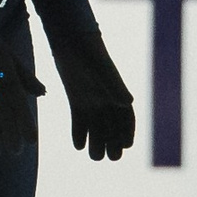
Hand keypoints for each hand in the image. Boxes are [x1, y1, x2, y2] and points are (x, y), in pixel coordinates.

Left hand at [30, 0, 134, 160]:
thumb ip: (114, 85)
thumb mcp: (101, 68)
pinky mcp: (76, 97)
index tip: (126, 146)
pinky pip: (79, 119)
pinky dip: (79, 132)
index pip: (126, 117)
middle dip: (113, 142)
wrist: (69, 37)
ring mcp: (91, 98)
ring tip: (95, 157)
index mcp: (116, 90)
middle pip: (112, 125)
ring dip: (96, 141)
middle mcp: (106, 97)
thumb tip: (127, 103)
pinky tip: (77, 146)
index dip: (127, 132)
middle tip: (111, 158)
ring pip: (96, 125)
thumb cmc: (89, 50)